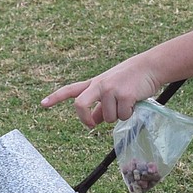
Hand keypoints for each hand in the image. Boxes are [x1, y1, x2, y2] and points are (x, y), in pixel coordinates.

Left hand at [41, 55, 161, 127]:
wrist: (150, 66)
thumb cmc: (131, 79)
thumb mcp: (112, 89)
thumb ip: (101, 105)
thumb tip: (93, 121)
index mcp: (94, 83)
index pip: (71, 90)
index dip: (56, 98)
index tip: (43, 104)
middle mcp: (99, 85)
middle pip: (80, 105)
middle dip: (84, 119)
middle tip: (92, 126)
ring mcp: (111, 89)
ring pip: (109, 117)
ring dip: (119, 116)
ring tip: (128, 102)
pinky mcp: (124, 94)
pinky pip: (123, 116)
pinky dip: (130, 114)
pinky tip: (135, 101)